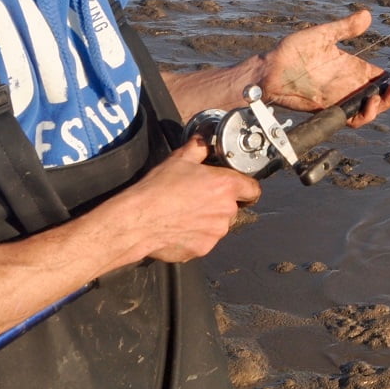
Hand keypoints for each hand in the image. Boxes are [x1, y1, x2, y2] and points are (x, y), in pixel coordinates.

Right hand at [109, 139, 261, 263]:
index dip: (245, 187)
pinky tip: (179, 228)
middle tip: (199, 199)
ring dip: (209, 221)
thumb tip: (204, 139)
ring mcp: (215, 233)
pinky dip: (196, 236)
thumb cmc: (157, 189)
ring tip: (185, 214)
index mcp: (226, 186)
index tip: (236, 187)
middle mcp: (226, 211)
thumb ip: (199, 148)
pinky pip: (205, 241)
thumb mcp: (179, 159)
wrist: (136, 221)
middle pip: (233, 207)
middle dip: (220, 203)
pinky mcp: (202, 249)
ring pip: (219, 225)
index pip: (253, 189)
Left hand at [257, 8, 389, 127]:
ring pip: (373, 108)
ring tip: (389, 92)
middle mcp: (352, 86)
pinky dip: (365, 114)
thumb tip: (367, 15)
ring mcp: (342, 99)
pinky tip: (370, 104)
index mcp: (354, 69)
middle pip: (384, 95)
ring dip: (386, 103)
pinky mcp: (331, 110)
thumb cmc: (292, 52)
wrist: (270, 72)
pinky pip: (354, 118)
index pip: (384, 77)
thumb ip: (345, 28)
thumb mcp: (322, 35)